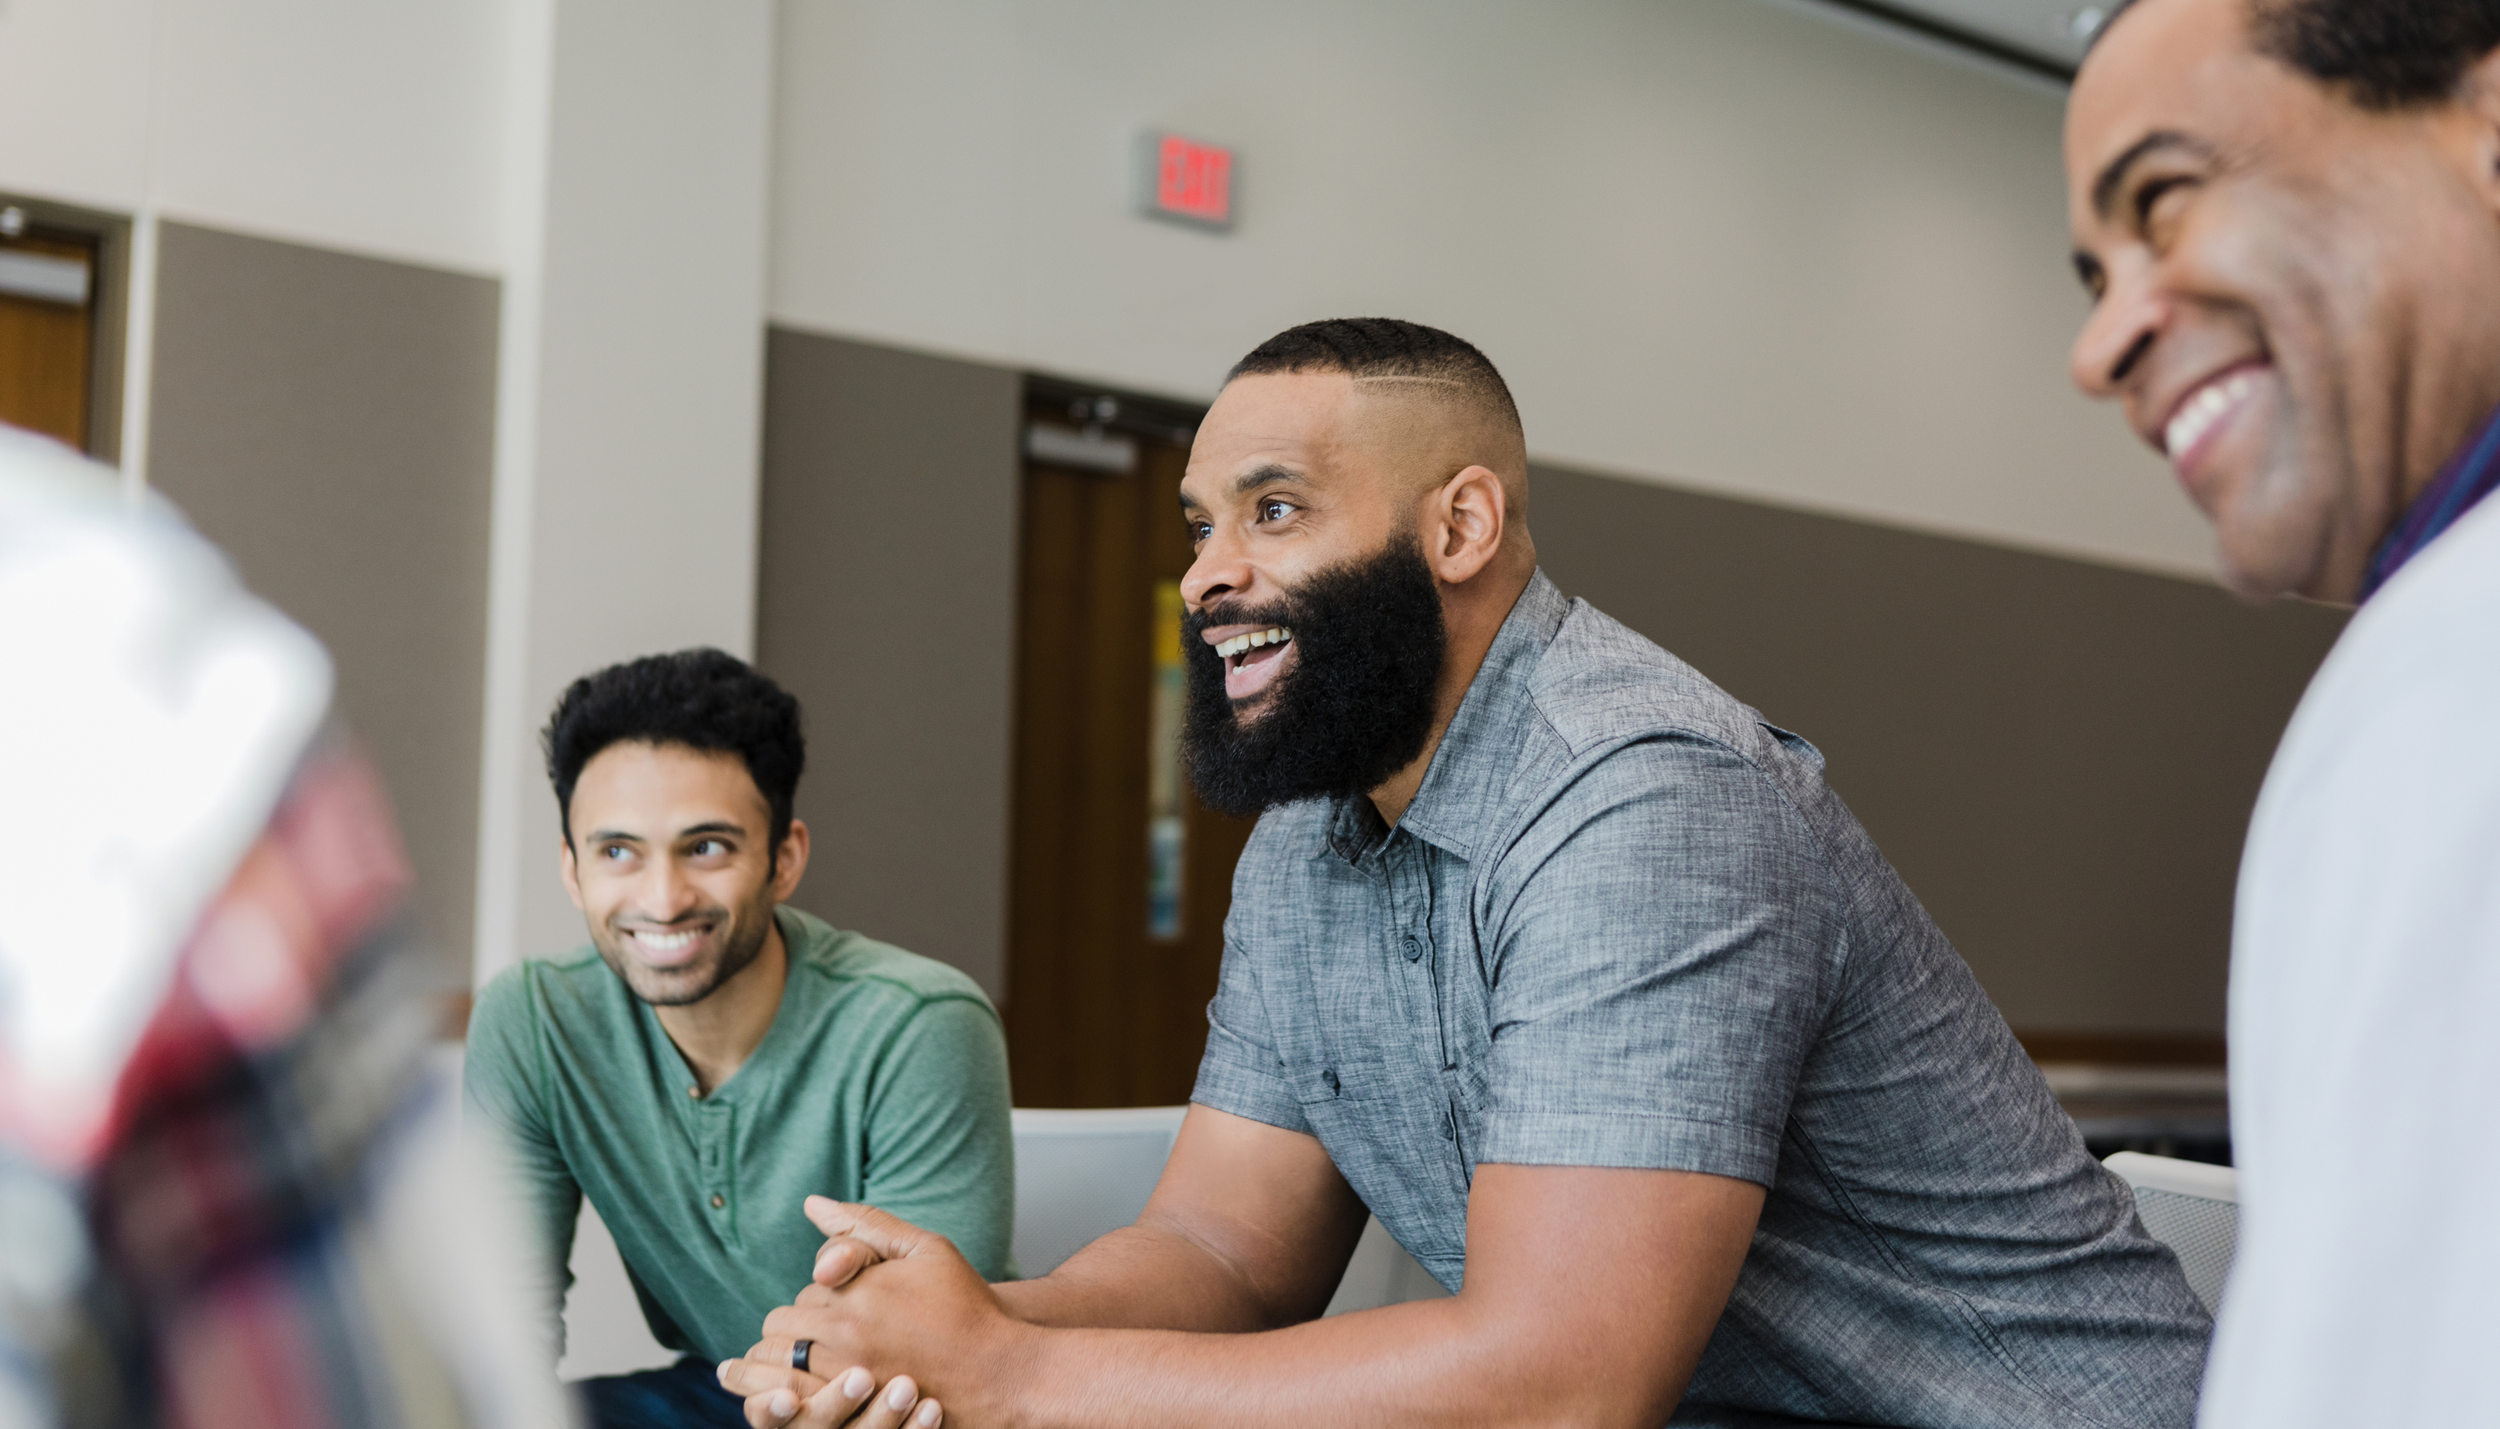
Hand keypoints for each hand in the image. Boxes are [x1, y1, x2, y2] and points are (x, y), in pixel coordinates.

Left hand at [724, 1198, 1030, 1424]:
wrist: (1000, 1369)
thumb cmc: (966, 1305)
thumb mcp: (925, 1249)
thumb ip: (864, 1224)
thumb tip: (811, 1203)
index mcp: (855, 1294)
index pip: (805, 1292)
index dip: (826, 1296)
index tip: (852, 1301)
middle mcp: (843, 1338)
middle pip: (785, 1331)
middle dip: (802, 1330)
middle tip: (835, 1334)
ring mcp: (847, 1382)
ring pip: (785, 1371)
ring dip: (795, 1365)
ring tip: (827, 1362)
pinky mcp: (855, 1414)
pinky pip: (803, 1406)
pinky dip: (804, 1397)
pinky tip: (826, 1391)